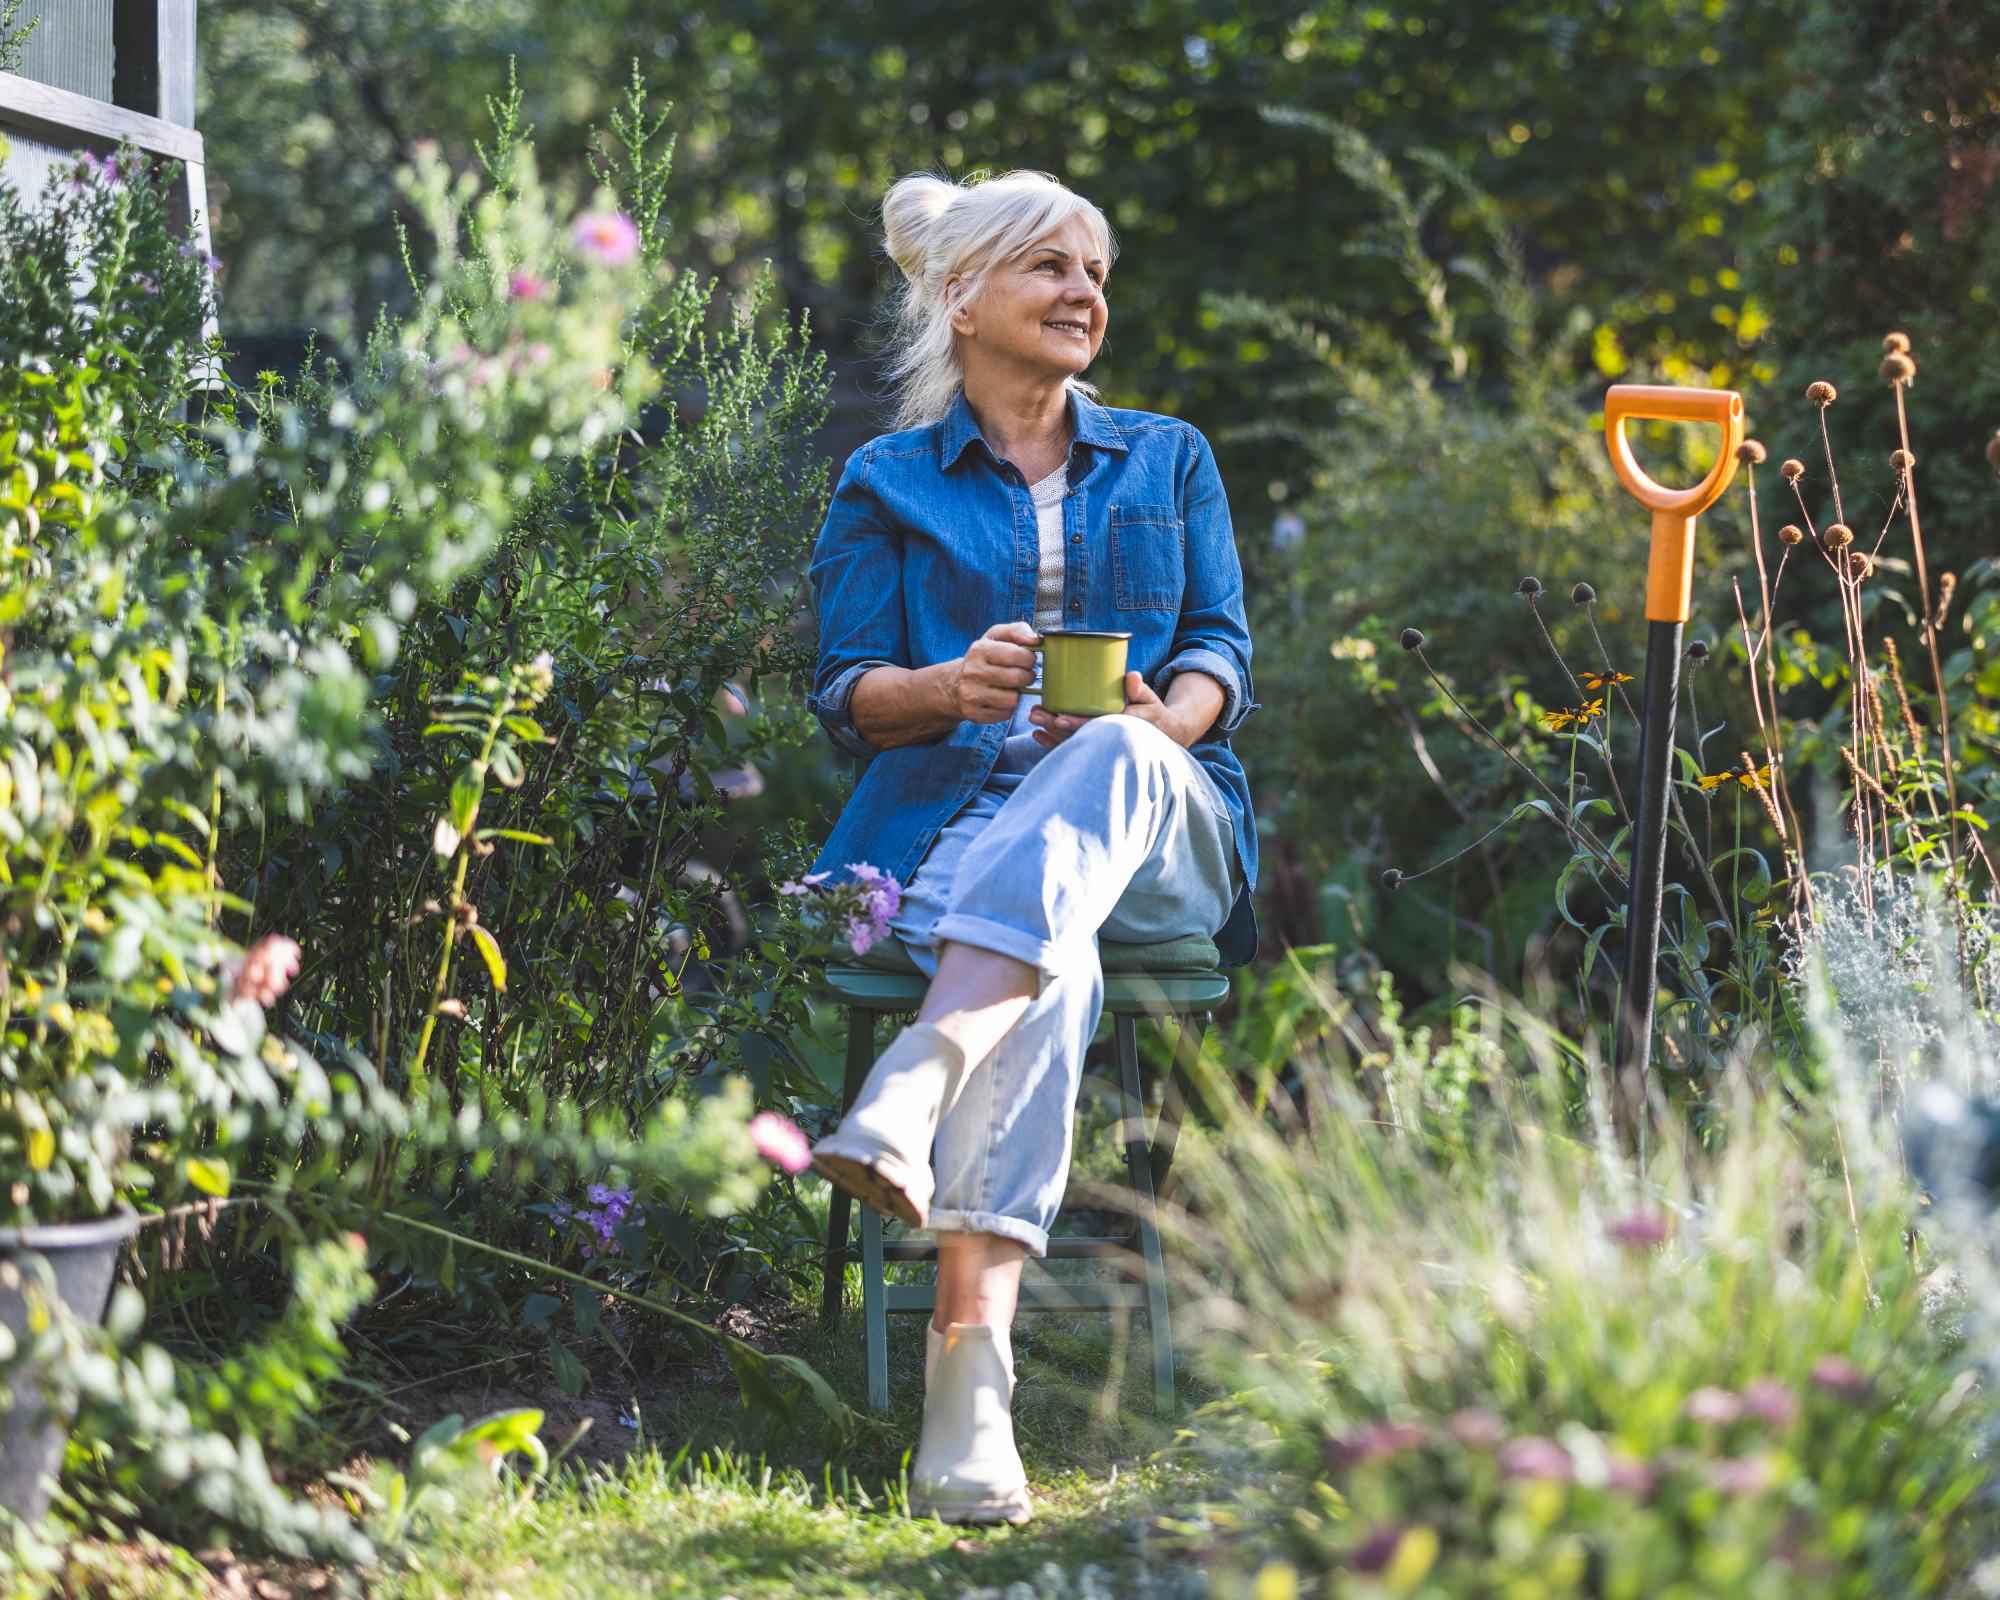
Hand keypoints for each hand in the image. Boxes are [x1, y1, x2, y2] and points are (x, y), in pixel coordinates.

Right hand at [949, 622, 1039, 723]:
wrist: (955, 685)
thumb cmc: (983, 659)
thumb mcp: (995, 637)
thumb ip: (1017, 631)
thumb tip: (1035, 639)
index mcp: (979, 650)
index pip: (1016, 654)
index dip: (1029, 658)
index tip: (1028, 660)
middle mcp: (973, 672)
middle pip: (1017, 677)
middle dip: (1028, 677)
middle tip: (1024, 675)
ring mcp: (972, 695)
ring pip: (1013, 699)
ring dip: (1018, 693)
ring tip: (1012, 687)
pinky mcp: (975, 714)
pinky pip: (1006, 713)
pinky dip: (1009, 707)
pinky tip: (1002, 699)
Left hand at [1031, 669, 1224, 749]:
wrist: (1161, 735)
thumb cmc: (1152, 712)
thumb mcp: (1149, 699)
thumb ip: (1139, 688)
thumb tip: (1132, 676)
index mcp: (1122, 727)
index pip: (1095, 726)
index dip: (1076, 724)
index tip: (1057, 718)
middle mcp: (1108, 741)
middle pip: (1077, 735)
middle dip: (1054, 727)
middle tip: (1035, 714)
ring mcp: (1100, 748)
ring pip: (1072, 743)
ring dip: (1050, 734)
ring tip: (1034, 720)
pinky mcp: (1094, 750)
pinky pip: (1072, 749)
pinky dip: (1053, 743)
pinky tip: (1038, 734)